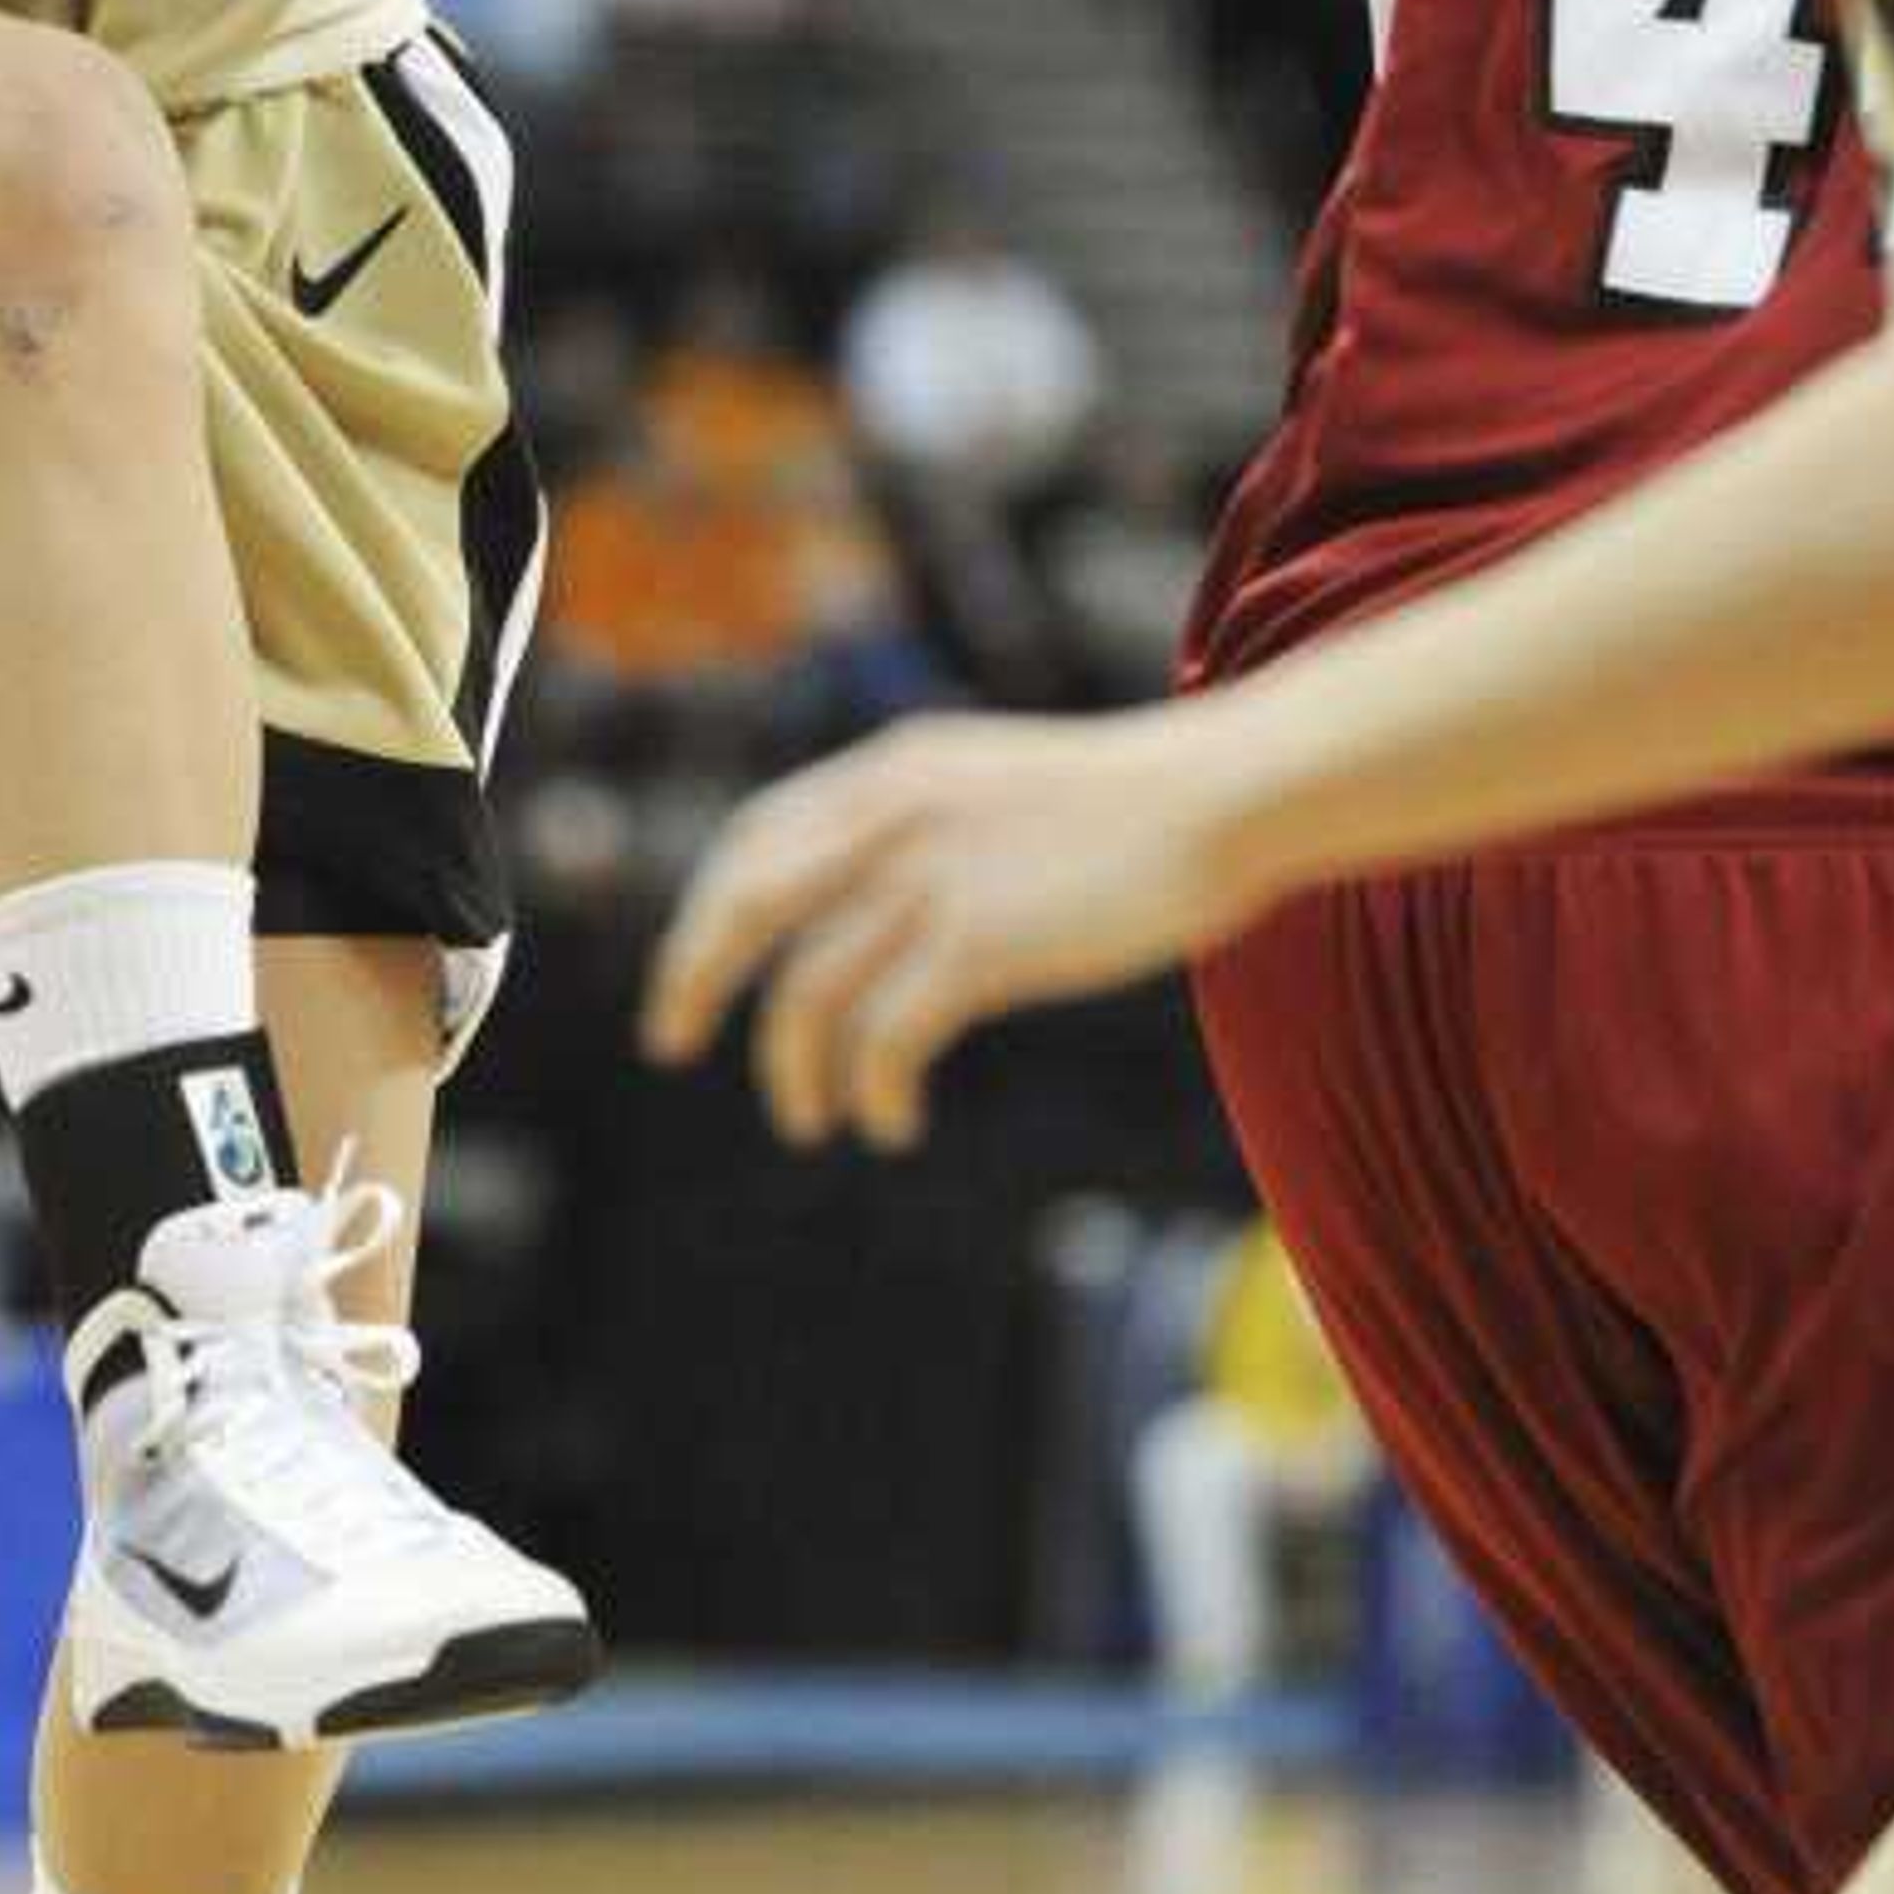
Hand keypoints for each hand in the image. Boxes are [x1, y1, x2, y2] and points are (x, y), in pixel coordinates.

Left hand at [641, 706, 1251, 1149]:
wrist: (1223, 796)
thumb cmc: (1133, 804)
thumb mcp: (997, 786)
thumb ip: (924, 823)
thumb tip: (874, 896)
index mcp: (891, 771)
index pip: (755, 837)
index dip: (710, 904)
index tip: (695, 960)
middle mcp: (890, 816)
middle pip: (746, 906)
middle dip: (693, 976)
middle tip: (671, 1040)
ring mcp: (930, 878)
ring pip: (809, 992)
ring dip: (794, 1068)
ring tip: (810, 1120)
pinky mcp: (978, 944)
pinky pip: (885, 1038)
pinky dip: (872, 1091)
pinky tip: (891, 1122)